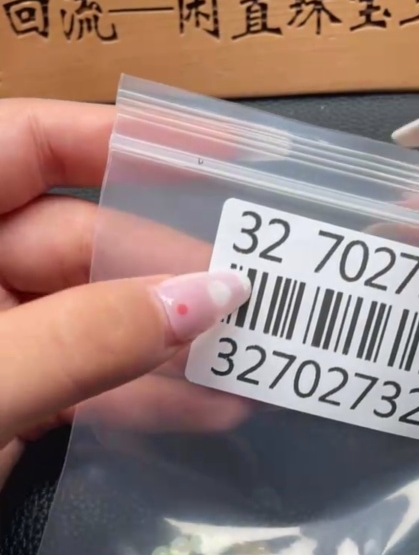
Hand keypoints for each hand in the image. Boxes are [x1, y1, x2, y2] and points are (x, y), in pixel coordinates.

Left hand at [0, 100, 251, 488]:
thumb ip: (86, 338)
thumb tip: (210, 296)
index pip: (26, 146)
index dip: (121, 142)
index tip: (216, 162)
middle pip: (77, 242)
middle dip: (166, 272)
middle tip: (258, 301)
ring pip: (88, 322)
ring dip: (167, 346)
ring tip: (250, 362)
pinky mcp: (2, 407)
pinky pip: (81, 385)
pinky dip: (139, 400)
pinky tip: (206, 411)